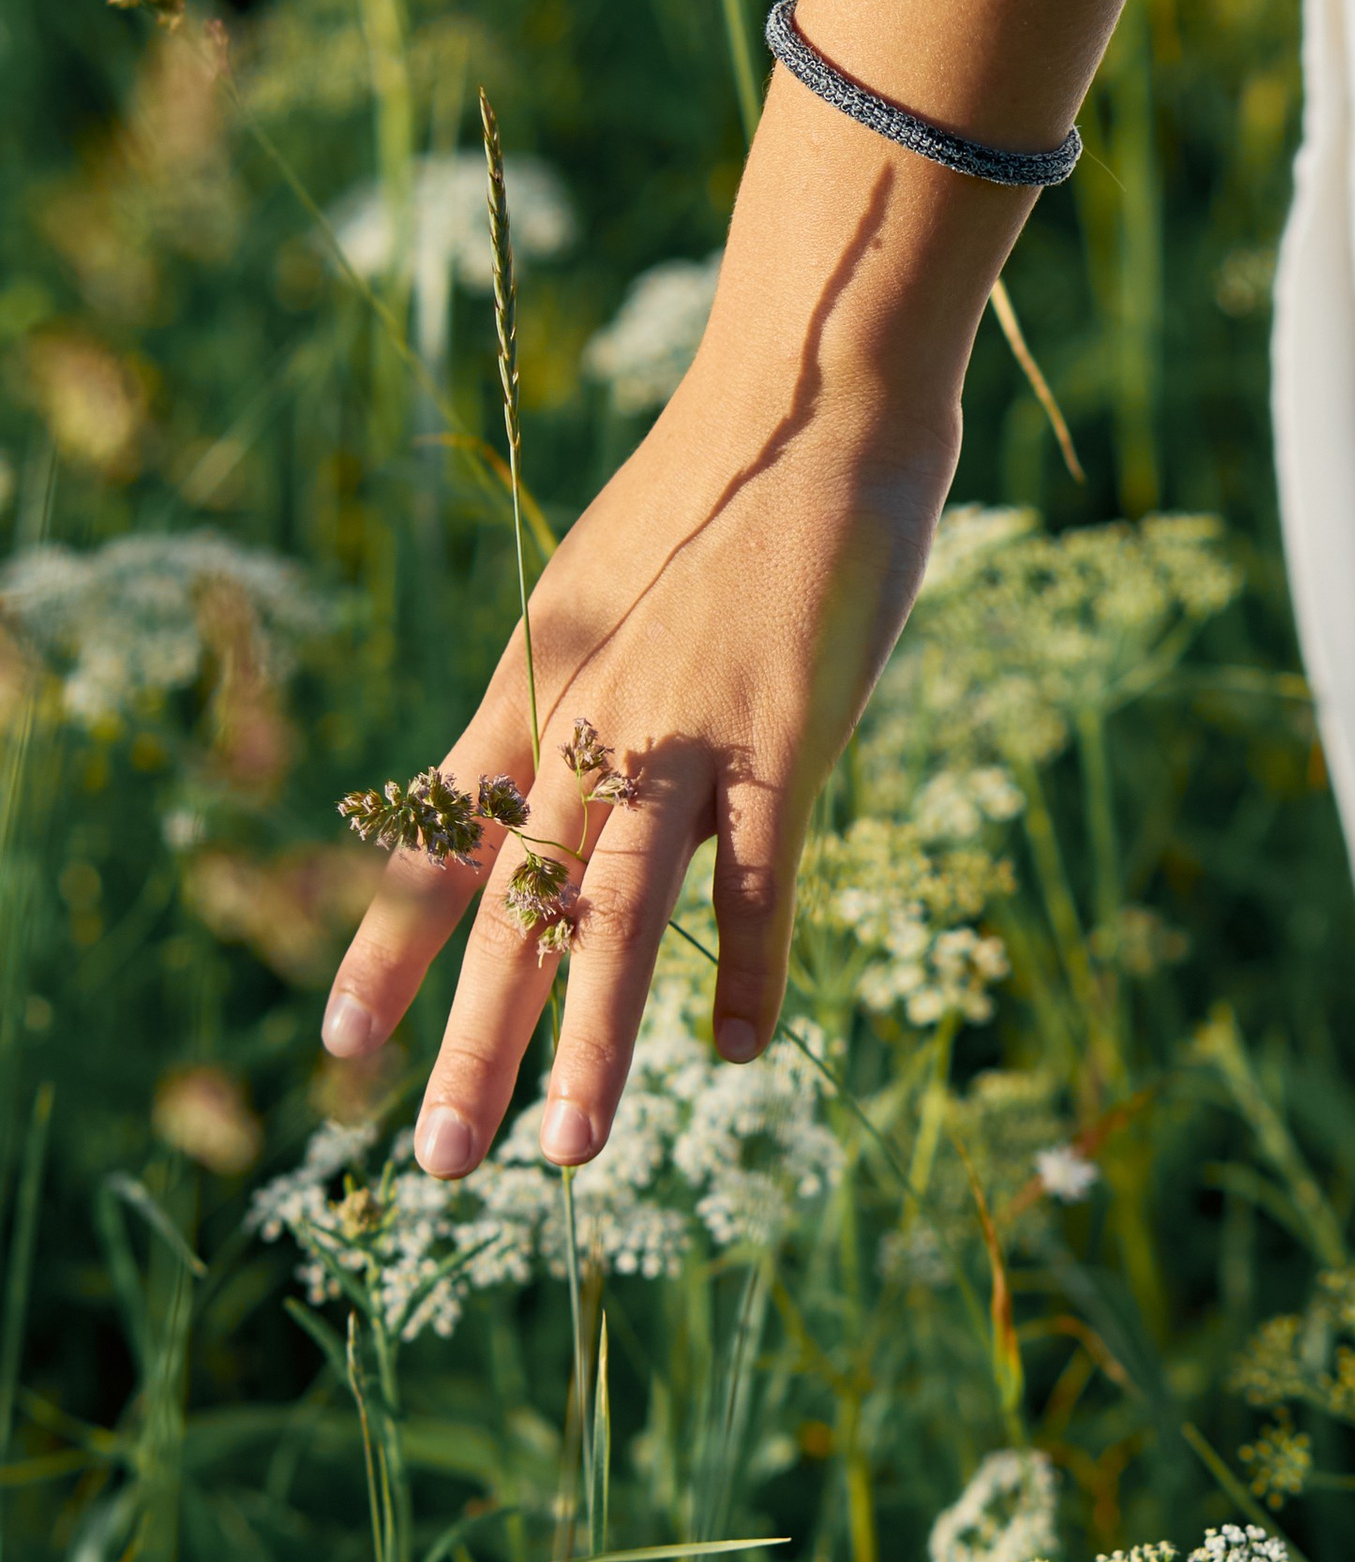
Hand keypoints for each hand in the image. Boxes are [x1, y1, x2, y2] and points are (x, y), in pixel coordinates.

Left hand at [320, 83, 1032, 1175]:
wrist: (810, 403)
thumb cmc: (718, 495)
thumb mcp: (602, 592)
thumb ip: (573, 692)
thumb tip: (550, 780)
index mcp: (536, 688)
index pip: (441, 842)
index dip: (384, 947)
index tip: (337, 1046)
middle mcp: (587, 721)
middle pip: (514, 907)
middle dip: (472, 1041)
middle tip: (436, 1158)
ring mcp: (681, 731)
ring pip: (619, 912)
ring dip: (592, 1041)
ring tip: (570, 1150)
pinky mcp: (783, 733)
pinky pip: (759, 876)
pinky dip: (751, 967)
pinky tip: (739, 1051)